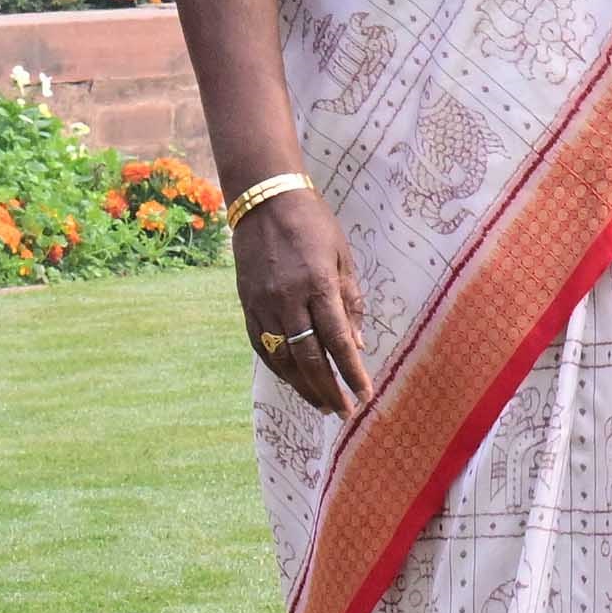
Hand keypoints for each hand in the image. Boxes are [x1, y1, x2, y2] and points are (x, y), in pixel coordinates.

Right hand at [231, 194, 359, 415]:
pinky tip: (294, 381)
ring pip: (283, 358)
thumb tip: (357, 345)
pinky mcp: (247, 305)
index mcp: (318, 285)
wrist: (264, 201)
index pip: (337, 340)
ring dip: (304, 386)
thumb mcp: (342, 257)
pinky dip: (280, 368)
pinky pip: (263, 346)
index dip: (351, 372)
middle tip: (344, 411)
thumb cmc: (313, 224)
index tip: (364, 395)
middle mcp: (288, 299)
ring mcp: (264, 304)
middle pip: (309, 358)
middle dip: (328, 389)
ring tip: (321, 404)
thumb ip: (350, 301)